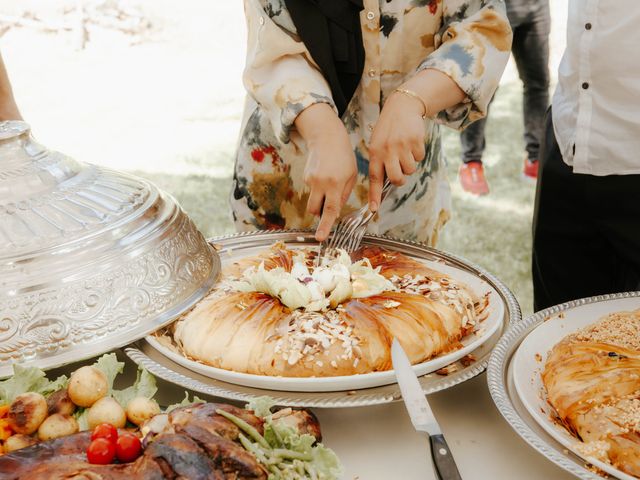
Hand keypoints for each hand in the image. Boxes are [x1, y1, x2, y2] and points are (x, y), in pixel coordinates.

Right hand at [296, 103, 356, 240]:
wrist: (326, 137)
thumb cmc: (343, 156)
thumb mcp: (351, 175)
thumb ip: (344, 194)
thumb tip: (336, 210)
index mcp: (336, 184)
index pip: (331, 210)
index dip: (325, 225)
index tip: (320, 237)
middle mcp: (321, 183)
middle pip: (315, 210)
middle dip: (320, 214)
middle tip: (328, 207)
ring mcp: (311, 180)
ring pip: (313, 201)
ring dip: (320, 201)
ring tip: (330, 185)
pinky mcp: (305, 177)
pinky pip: (312, 190)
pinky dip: (318, 188)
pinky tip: (325, 175)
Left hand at [368, 91, 425, 210]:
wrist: (402, 107)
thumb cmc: (388, 129)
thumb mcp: (377, 143)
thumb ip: (380, 161)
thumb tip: (386, 182)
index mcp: (375, 152)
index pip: (374, 177)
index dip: (374, 195)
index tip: (374, 209)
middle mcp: (387, 151)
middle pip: (396, 178)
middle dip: (400, 180)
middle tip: (401, 173)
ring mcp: (402, 146)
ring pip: (410, 170)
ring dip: (410, 164)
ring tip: (405, 151)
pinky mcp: (415, 142)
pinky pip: (420, 157)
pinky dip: (418, 153)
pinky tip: (412, 142)